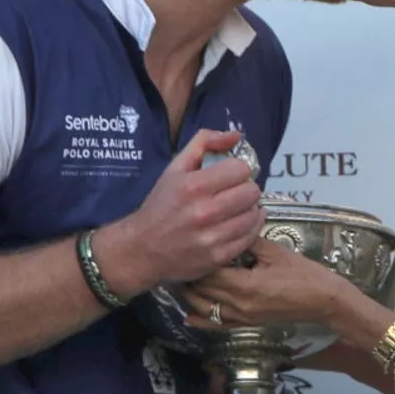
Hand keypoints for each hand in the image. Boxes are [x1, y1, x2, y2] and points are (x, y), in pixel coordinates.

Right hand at [97, 129, 263, 294]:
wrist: (141, 249)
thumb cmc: (160, 205)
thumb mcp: (175, 167)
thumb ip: (205, 143)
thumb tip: (236, 135)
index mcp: (194, 186)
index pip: (241, 169)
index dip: (237, 170)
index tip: (229, 176)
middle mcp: (205, 211)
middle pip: (252, 192)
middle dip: (245, 189)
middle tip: (234, 193)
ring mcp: (213, 237)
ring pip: (253, 215)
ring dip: (248, 209)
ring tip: (236, 209)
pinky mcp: (219, 257)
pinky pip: (250, 237)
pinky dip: (248, 228)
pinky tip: (238, 223)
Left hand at [180, 238, 348, 328]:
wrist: (323, 301)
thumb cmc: (303, 273)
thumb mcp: (275, 251)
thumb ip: (249, 241)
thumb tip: (228, 226)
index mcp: (245, 285)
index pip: (210, 272)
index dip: (196, 259)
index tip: (187, 245)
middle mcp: (238, 305)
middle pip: (202, 291)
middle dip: (188, 276)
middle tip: (177, 259)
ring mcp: (242, 318)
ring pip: (205, 309)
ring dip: (190, 296)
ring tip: (179, 280)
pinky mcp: (247, 324)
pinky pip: (218, 325)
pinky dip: (201, 320)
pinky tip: (188, 316)